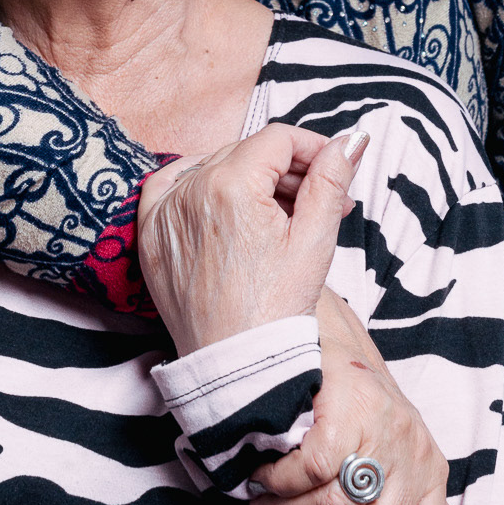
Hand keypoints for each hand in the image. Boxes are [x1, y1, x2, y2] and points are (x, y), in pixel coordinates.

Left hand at [136, 124, 365, 357]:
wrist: (237, 365)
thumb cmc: (277, 310)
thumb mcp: (315, 240)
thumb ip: (331, 179)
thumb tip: (351, 139)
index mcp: (231, 186)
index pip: (278, 139)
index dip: (313, 148)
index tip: (333, 169)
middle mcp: (190, 191)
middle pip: (248, 152)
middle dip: (290, 170)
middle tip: (322, 201)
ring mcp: (165, 213)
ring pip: (215, 168)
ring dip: (251, 179)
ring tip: (282, 213)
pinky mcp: (151, 235)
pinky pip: (169, 187)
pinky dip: (196, 184)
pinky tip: (222, 198)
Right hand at [249, 289, 484, 504]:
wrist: (319, 330)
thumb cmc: (350, 403)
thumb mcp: (395, 457)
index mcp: (432, 476)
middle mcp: (418, 456)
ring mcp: (387, 431)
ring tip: (264, 504)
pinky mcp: (353, 409)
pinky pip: (312, 473)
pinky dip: (279, 484)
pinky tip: (262, 477)